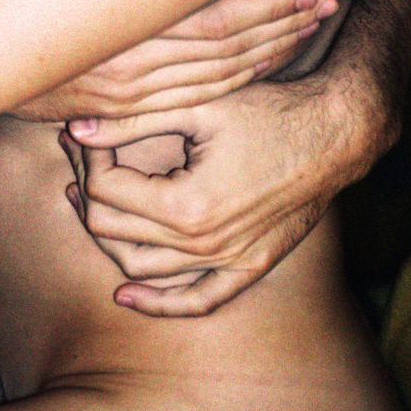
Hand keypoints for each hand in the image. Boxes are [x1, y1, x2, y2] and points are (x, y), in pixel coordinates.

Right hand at [7, 0, 335, 121]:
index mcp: (121, 18)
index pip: (216, 13)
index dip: (270, 2)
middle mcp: (132, 63)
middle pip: (229, 48)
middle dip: (283, 25)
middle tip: (328, 5)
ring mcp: (127, 94)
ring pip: (218, 78)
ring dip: (269, 54)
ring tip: (310, 28)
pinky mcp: (122, 111)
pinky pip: (196, 99)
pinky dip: (236, 83)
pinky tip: (264, 64)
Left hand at [58, 78, 348, 315]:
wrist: (334, 134)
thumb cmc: (268, 112)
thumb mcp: (196, 107)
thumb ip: (131, 121)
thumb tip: (76, 129)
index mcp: (186, 204)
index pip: (105, 190)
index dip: (86, 157)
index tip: (85, 132)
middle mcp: (204, 244)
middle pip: (114, 229)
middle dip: (87, 189)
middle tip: (83, 155)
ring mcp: (228, 262)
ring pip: (142, 268)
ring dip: (108, 236)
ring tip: (89, 197)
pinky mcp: (248, 267)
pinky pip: (196, 300)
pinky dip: (158, 303)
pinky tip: (127, 295)